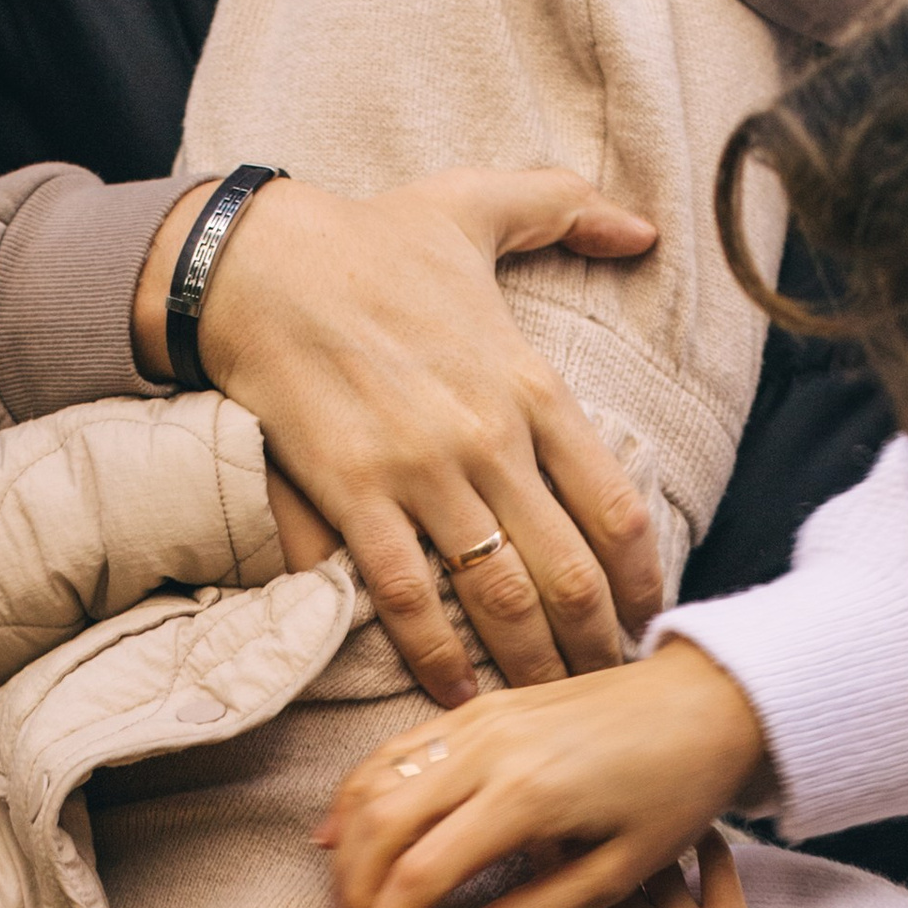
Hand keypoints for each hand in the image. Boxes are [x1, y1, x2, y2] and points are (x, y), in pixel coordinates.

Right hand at [134, 165, 663, 703]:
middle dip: (598, 641)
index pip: (615, 503)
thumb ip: (569, 207)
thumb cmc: (369, 237)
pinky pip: (407, 598)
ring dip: (532, 663)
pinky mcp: (354, 498)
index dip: (643, 574)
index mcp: (530, 383)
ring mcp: (421, 474)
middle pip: (570, 570)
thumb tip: (645, 228)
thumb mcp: (479, 203)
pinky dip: (437, 655)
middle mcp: (488, 438)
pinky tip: (457, 691)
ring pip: (501, 597)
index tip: (649, 615)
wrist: (258, 262)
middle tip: (609, 686)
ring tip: (549, 705)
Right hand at [318, 639, 773, 907]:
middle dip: (357, 898)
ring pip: (375, 781)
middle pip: (380, 828)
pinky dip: (362, 791)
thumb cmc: (678, 792)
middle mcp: (488, 750)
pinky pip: (399, 747)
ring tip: (347, 903)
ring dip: (349, 847)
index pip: (419, 877)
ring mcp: (481, 719)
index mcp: (525, 799)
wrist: (711, 701)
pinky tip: (347, 831)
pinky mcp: (484, 704)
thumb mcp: (619, 875)